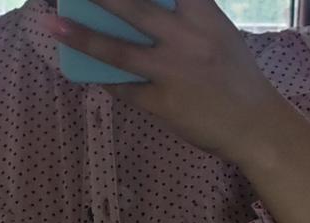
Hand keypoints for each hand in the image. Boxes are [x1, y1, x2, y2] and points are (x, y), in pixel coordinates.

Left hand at [41, 0, 295, 165]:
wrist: (255, 124)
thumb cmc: (237, 78)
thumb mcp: (218, 35)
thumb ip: (187, 19)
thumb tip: (146, 13)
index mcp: (202, 14)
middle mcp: (185, 38)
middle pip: (134, 7)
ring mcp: (172, 71)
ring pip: (118, 50)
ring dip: (82, 36)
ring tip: (54, 25)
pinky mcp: (163, 104)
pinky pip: (125, 90)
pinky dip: (105, 80)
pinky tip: (86, 72)